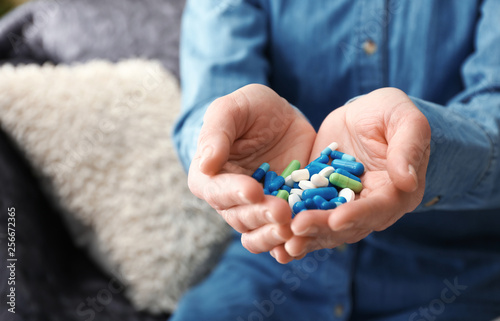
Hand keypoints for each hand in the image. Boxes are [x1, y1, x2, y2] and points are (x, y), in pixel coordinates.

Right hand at [188, 84, 315, 261]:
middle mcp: (229, 198)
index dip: (232, 192)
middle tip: (282, 211)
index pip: (215, 190)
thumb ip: (216, 132)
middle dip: (259, 215)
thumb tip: (205, 164)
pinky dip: (289, 245)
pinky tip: (301, 245)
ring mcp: (256, 209)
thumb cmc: (250, 109)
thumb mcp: (233, 108)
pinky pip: (282, 235)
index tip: (253, 189)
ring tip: (291, 229)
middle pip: (238, 216)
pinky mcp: (282, 213)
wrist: (282, 119)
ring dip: (272, 235)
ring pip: (257, 233)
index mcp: (210, 175)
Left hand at [284, 88, 430, 257]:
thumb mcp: (404, 119)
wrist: (363, 115)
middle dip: (322, 228)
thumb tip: (407, 180)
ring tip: (283, 241)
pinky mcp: (321, 199)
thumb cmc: (389, 113)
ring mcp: (344, 205)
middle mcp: (371, 206)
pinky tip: (274, 235)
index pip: (378, 208)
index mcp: (397, 191)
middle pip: (348, 225)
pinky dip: (293, 227)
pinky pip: (308, 216)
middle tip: (297, 230)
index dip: (358, 214)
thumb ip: (408, 147)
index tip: (336, 219)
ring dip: (306, 236)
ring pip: (326, 228)